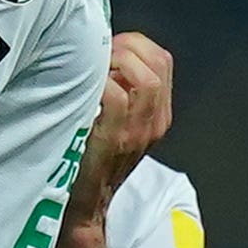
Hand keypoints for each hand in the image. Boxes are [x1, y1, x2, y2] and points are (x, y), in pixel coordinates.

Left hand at [85, 34, 174, 196]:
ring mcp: (138, 131)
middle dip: (128, 46)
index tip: (111, 45)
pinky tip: (84, 86)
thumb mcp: (121, 124)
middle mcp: (154, 122)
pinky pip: (116, 97)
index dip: (137, 44)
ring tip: (95, 65)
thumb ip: (122, 92)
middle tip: (101, 50)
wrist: (87, 203)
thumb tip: (103, 55)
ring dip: (117, 62)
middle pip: (158, 63)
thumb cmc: (95, 159)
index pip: (163, 61)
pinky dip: (100, 84)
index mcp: (158, 114)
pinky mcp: (115, 139)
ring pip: (146, 79)